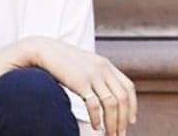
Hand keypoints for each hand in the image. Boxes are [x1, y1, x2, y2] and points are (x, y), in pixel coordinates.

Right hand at [22, 37, 136, 135]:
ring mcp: (92, 75)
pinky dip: (97, 118)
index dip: (132, 105)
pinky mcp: (80, 82)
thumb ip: (97, 75)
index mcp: (106, 65)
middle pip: (122, 98)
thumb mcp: (85, 64)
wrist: (44, 50)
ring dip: (112, 123)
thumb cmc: (62, 61)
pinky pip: (94, 105)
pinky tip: (96, 126)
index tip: (130, 120)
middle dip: (123, 120)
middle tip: (120, 134)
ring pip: (111, 104)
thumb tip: (104, 95)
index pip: (128, 87)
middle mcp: (103, 69)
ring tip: (110, 134)